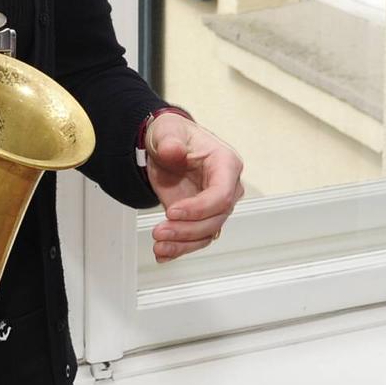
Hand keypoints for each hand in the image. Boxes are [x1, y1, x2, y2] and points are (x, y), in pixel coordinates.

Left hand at [144, 113, 243, 263]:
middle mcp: (226, 187)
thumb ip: (170, 141)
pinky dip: (180, 248)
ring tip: (159, 247)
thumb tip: (172, 150)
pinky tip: (164, 254)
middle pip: (215, 219)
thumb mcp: (168, 131)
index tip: (172, 211)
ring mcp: (214, 205)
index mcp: (226, 164)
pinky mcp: (200, 217)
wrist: (163, 147)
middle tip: (159, 231)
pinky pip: (196, 238)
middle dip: (186, 229)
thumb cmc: (173, 136)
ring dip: (182, 244)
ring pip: (206, 233)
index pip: (221, 194)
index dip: (199, 208)